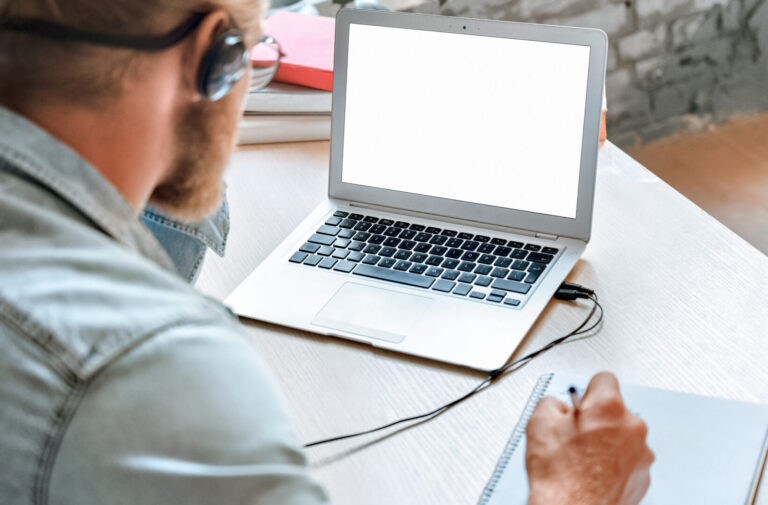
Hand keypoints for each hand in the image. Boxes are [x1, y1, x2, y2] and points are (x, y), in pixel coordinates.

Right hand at [525, 372, 653, 504]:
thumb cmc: (560, 476)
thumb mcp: (538, 422)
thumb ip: (552, 402)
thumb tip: (558, 406)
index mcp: (609, 407)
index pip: (604, 379)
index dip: (587, 390)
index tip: (580, 401)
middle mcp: (632, 427)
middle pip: (614, 410)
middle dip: (596, 419)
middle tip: (574, 435)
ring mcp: (641, 454)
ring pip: (622, 436)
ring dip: (605, 442)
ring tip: (581, 459)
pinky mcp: (643, 477)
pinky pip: (627, 460)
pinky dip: (612, 463)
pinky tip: (592, 473)